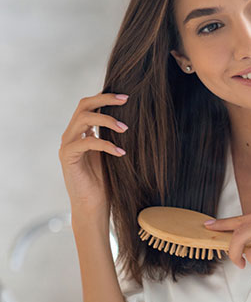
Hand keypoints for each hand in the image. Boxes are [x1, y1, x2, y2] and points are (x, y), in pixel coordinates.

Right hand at [59, 92, 128, 219]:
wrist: (93, 205)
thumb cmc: (106, 180)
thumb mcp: (112, 151)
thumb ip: (113, 134)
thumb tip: (131, 117)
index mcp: (81, 131)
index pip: (89, 105)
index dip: (105, 97)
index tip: (126, 96)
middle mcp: (71, 135)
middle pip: (83, 105)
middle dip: (105, 99)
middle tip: (125, 100)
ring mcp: (67, 145)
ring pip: (84, 119)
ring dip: (107, 120)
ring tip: (126, 128)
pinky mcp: (67, 157)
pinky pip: (87, 143)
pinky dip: (106, 145)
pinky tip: (121, 152)